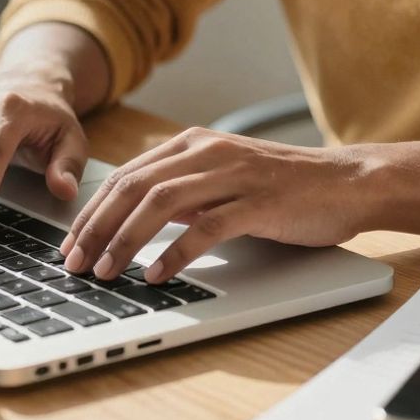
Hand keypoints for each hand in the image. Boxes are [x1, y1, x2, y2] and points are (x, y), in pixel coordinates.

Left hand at [59, 127, 372, 283]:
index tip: (71, 243)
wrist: (349, 182)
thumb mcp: (224, 178)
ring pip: (161, 203)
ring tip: (106, 270)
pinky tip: (157, 275)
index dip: (92, 211)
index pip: (127, 175)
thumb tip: (133, 218)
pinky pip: (207, 227)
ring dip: (125, 240)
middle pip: (134, 187)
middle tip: (75, 262)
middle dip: (97, 227)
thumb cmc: (286, 186)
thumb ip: (183, 191)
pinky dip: (176, 253)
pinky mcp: (259, 202)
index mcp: (195, 144)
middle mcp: (209, 152)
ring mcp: (234, 175)